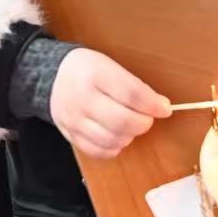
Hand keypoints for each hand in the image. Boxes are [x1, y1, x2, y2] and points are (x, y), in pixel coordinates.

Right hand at [49, 48, 171, 158]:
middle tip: (147, 118)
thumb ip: (134, 86)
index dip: (153, 104)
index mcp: (96, 74)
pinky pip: (97, 151)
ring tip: (130, 126)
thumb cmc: (87, 69)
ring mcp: (75, 120)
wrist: (52, 76)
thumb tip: (160, 107)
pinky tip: (117, 137)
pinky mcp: (70, 135)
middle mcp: (83, 98)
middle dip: (143, 123)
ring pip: (111, 140)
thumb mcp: (109, 64)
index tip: (165, 108)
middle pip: (122, 121)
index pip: (131, 93)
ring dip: (129, 136)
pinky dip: (114, 148)